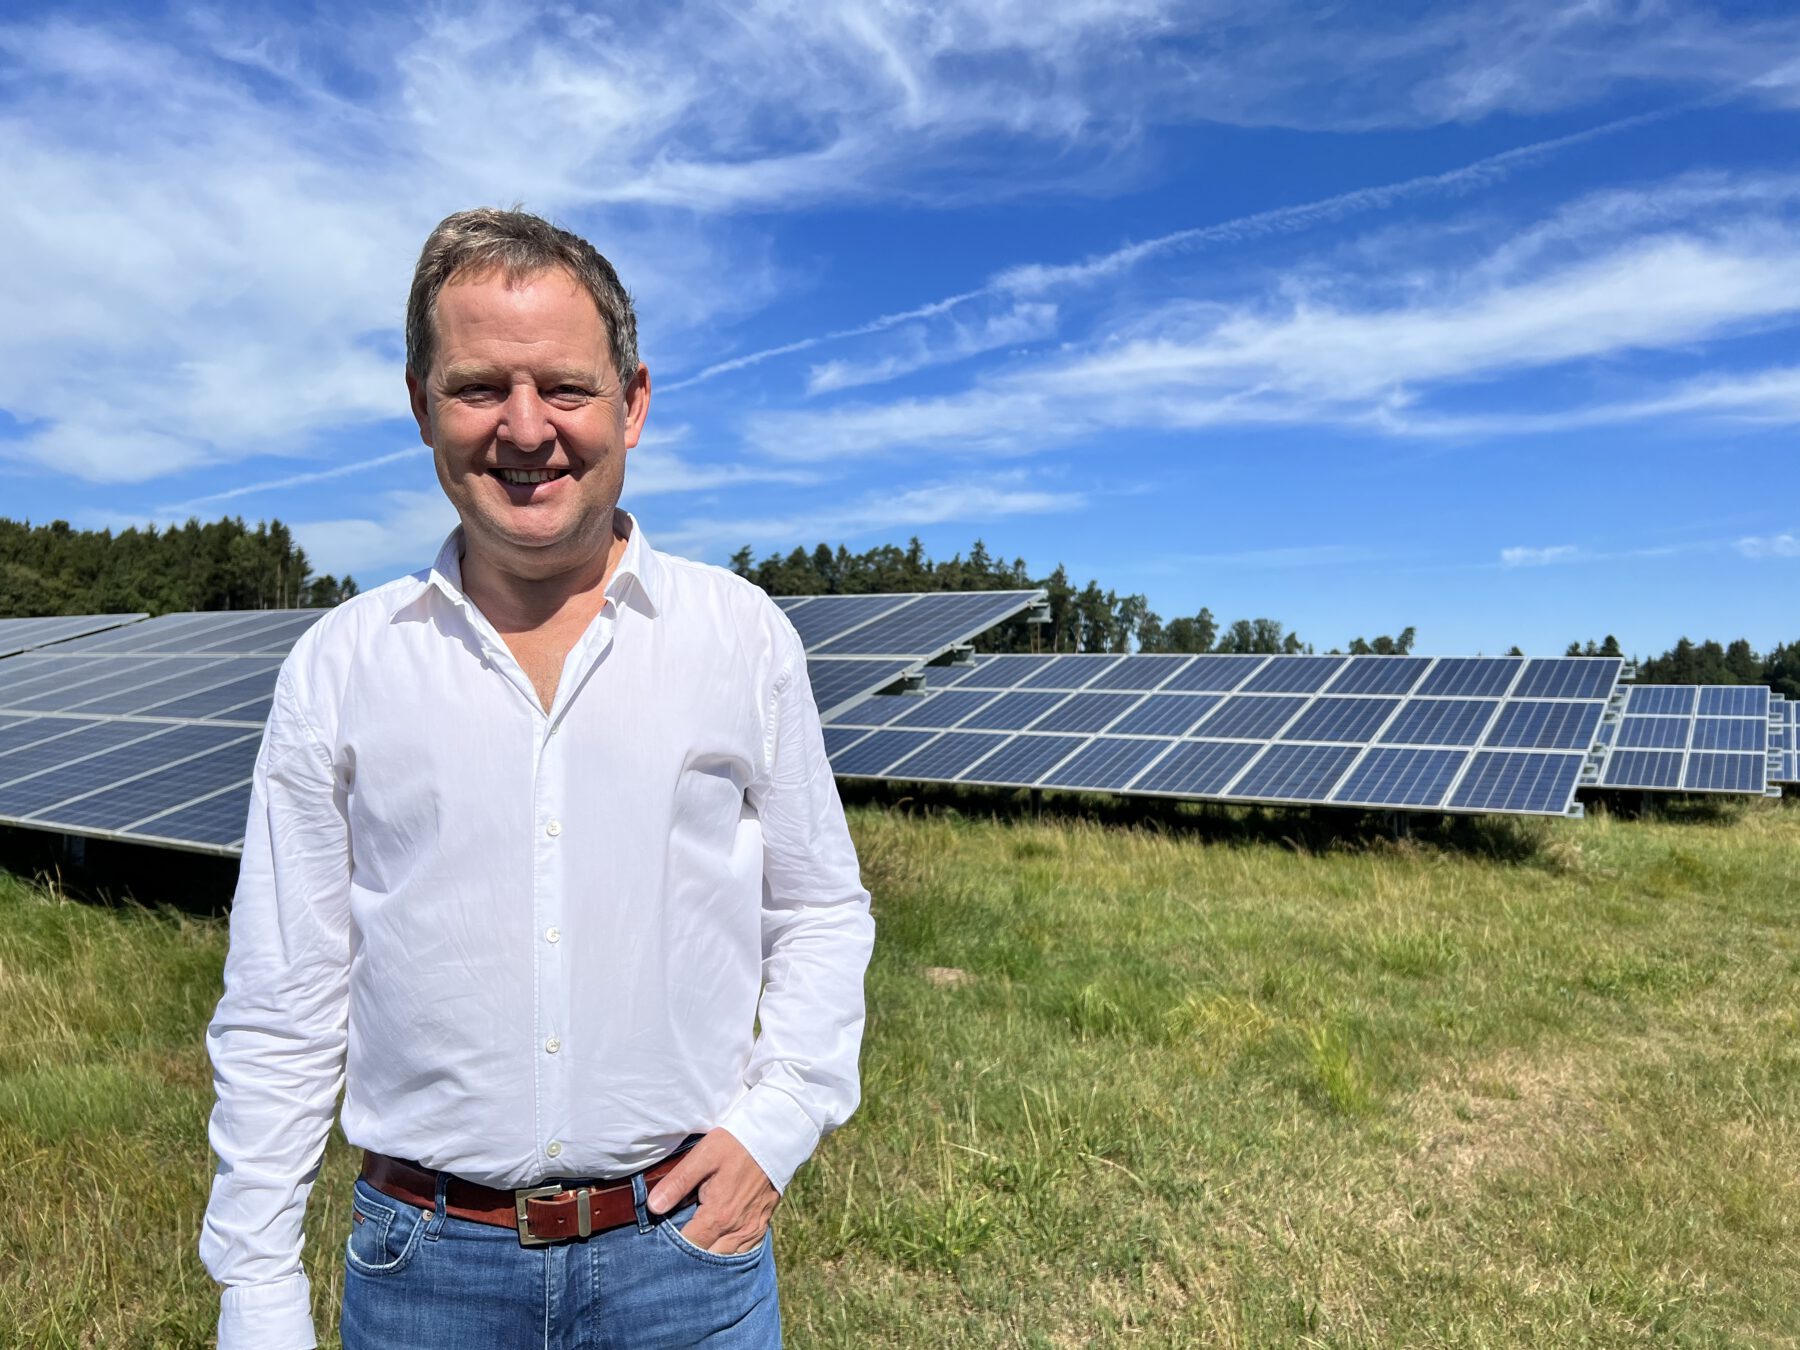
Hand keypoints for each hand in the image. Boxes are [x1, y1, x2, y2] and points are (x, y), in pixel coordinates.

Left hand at [646, 1128, 778, 1254]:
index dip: (673, 1247)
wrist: (775, 1137)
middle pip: (708, 1257)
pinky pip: (745, 1249)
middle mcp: (737, 1229)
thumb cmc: (736, 1144)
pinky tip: (720, 1240)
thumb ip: (677, 1183)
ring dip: (711, 1253)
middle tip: (676, 1242)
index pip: (690, 1246)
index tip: (662, 1238)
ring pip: (727, 1256)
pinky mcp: (763, 1223)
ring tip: (696, 1242)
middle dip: (691, 1254)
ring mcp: (752, 1228)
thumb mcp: (703, 1156)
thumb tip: (653, 1207)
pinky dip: (730, 1250)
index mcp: (718, 1215)